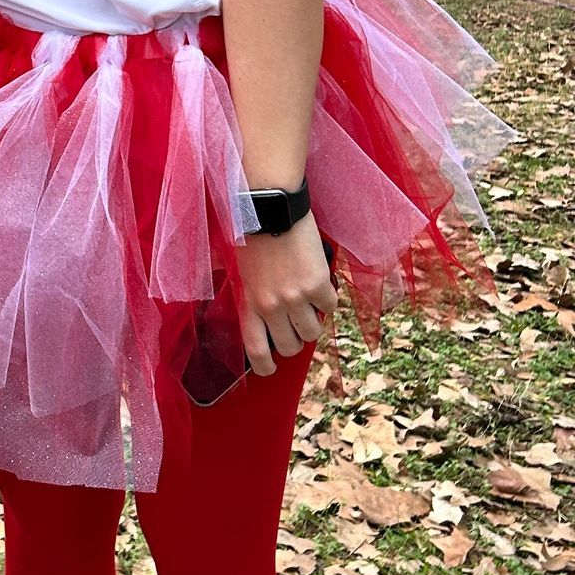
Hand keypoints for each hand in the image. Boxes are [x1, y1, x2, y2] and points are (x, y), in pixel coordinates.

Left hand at [234, 213, 336, 375]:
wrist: (270, 206)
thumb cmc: (253, 234)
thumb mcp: (244, 271)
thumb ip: (254, 297)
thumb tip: (268, 318)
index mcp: (249, 304)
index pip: (256, 351)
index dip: (266, 367)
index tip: (271, 368)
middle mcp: (271, 307)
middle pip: (290, 346)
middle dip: (295, 340)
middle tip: (297, 324)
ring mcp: (295, 298)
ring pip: (313, 331)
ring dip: (314, 320)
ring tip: (310, 302)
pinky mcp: (317, 285)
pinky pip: (331, 306)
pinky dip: (329, 297)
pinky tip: (320, 282)